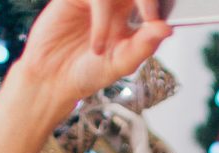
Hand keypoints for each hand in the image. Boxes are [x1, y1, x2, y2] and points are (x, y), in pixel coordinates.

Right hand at [13, 0, 171, 107]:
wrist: (51, 79)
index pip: (155, 1)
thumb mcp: (121, 63)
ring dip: (134, 1)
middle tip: (152, 16)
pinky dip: (102, 18)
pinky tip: (98, 46)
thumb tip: (167, 28)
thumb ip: (144, 45)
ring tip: (133, 27)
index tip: (165, 22)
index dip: (163, 4)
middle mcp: (117, 3)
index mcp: (134, 15)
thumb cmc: (87, 72)